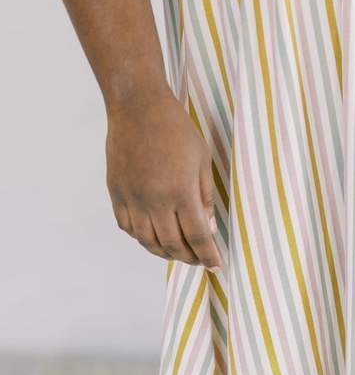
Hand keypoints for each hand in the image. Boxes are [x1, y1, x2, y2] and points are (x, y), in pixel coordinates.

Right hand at [106, 91, 222, 270]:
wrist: (139, 110)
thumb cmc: (176, 130)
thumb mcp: (202, 160)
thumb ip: (205, 196)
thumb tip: (208, 228)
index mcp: (180, 192)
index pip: (196, 236)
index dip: (208, 255)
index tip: (217, 264)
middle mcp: (154, 201)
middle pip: (172, 245)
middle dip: (190, 258)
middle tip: (201, 261)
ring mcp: (132, 199)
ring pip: (147, 241)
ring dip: (165, 253)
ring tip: (180, 254)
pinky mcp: (116, 193)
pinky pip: (128, 227)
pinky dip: (142, 238)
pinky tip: (153, 237)